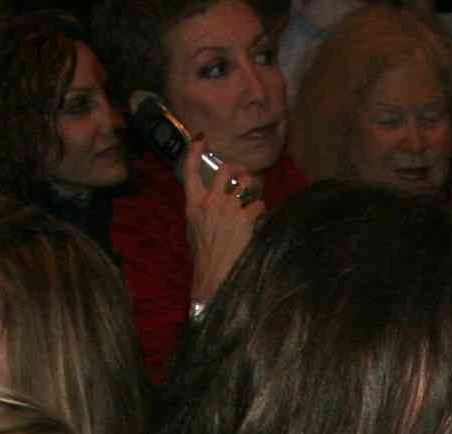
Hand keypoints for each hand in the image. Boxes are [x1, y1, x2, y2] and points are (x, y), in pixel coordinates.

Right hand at [181, 144, 263, 305]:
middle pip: (226, 169)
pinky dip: (262, 210)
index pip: (190, 170)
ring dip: (254, 187)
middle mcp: (210, 202)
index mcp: (193, 204)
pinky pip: (259, 204)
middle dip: (238, 169)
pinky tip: (260, 219)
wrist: (213, 276)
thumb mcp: (193, 230)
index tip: (201, 138)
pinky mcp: (245, 218)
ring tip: (255, 197)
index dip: (195, 151)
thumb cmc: (203, 257)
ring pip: (247, 182)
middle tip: (244, 175)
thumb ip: (201, 211)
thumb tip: (210, 202)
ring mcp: (228, 208)